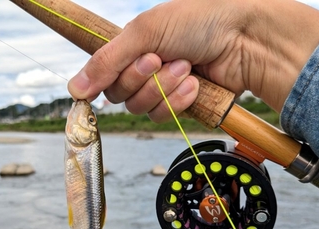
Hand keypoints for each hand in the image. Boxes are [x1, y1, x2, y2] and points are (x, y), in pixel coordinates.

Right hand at [68, 0, 318, 120]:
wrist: (243, 40)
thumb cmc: (198, 22)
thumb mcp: (145, 32)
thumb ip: (107, 60)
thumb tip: (74, 88)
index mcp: (130, 47)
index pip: (100, 73)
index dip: (103, 78)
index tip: (112, 72)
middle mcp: (142, 70)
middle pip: (119, 95)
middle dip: (141, 79)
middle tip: (160, 58)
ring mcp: (161, 89)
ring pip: (141, 108)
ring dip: (163, 88)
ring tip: (186, 67)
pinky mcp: (179, 106)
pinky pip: (163, 116)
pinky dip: (179, 100)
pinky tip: (195, 84)